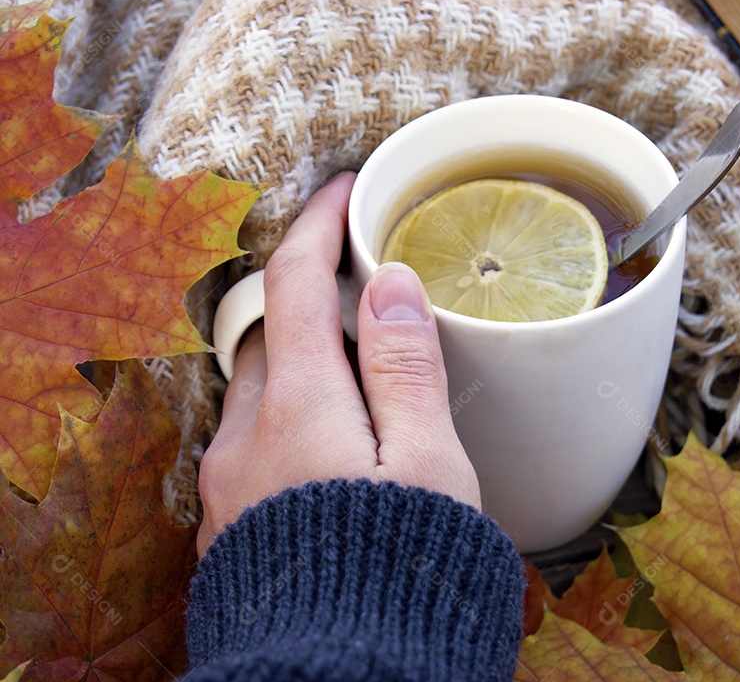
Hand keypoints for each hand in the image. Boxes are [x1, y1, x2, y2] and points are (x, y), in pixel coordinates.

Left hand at [197, 172, 480, 556]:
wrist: (337, 678)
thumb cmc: (397, 572)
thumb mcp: (427, 464)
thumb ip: (407, 368)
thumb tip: (389, 284)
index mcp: (299, 406)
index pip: (297, 283)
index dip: (321, 224)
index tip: (349, 189)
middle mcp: (247, 435)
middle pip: (269, 332)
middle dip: (311, 296)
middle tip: (367, 290)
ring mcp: (229, 483)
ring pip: (258, 390)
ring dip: (301, 362)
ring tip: (364, 375)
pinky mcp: (230, 523)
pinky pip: (252, 441)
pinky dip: (291, 415)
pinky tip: (336, 450)